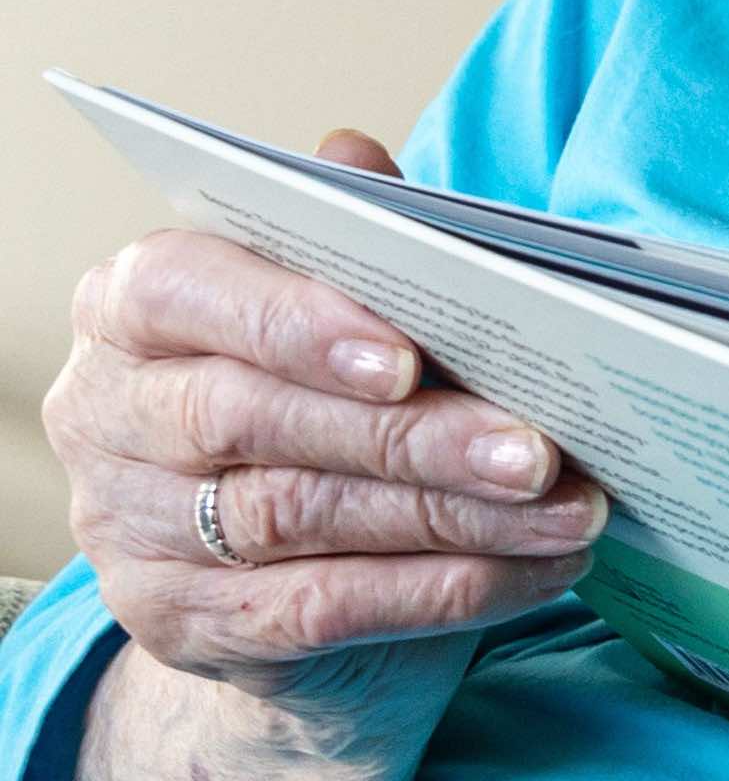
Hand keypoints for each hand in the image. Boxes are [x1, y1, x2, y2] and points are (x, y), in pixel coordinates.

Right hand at [49, 133, 604, 694]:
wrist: (270, 577)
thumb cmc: (321, 400)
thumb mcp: (337, 312)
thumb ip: (351, 234)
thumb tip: (354, 155)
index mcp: (130, 309)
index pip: (184, 294)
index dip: (295, 323)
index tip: (407, 356)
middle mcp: (106, 415)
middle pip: (254, 419)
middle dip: (413, 436)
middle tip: (541, 450)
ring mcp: (128, 530)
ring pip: (300, 516)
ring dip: (454, 516)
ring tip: (571, 508)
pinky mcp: (183, 625)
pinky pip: (324, 608)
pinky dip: (445, 590)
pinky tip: (539, 569)